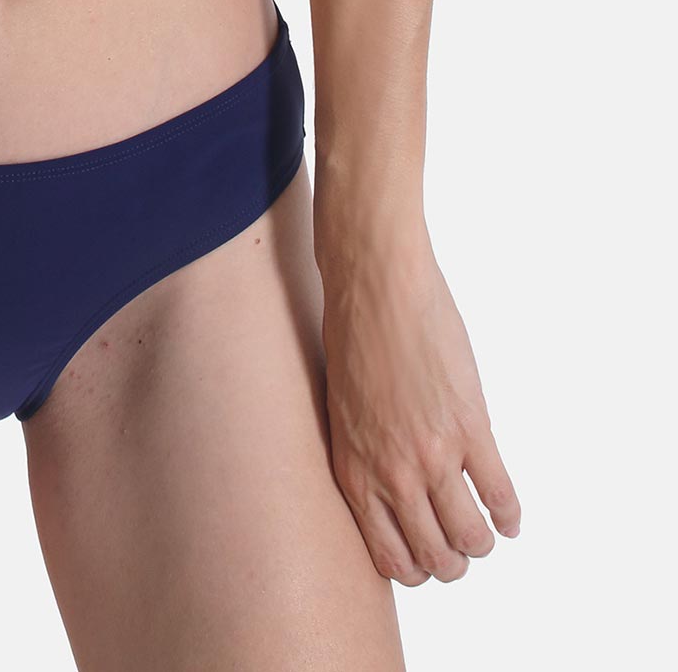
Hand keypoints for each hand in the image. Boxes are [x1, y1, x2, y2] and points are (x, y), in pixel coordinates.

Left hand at [319, 224, 520, 585]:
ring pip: (470, 537)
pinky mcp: (470, 429)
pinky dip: (510, 515)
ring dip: (481, 543)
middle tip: (460, 547)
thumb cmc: (354, 336)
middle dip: (452, 562)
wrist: (376, 286)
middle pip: (435, 558)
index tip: (426, 556)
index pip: (390, 558)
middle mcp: (393, 475)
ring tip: (485, 533)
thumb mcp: (346, 411)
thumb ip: (371, 456)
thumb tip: (403, 487)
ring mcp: (433, 455)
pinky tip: (509, 515)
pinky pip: (500, 495)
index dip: (415, 568)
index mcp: (356, 472)